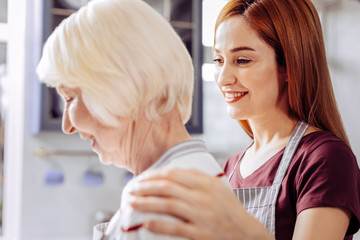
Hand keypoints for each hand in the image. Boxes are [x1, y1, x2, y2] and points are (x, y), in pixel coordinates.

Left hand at [130, 168, 272, 239]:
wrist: (246, 233)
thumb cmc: (229, 208)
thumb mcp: (217, 187)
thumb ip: (197, 177)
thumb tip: (173, 171)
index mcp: (205, 183)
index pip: (174, 174)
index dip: (154, 175)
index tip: (141, 177)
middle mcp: (202, 197)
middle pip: (167, 188)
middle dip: (145, 187)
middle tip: (131, 189)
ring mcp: (201, 215)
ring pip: (168, 205)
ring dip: (146, 203)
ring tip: (132, 203)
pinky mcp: (200, 233)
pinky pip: (175, 228)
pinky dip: (159, 225)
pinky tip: (146, 223)